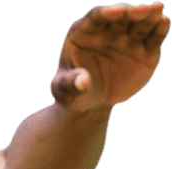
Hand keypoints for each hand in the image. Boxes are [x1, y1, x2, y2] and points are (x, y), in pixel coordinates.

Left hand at [50, 2, 169, 109]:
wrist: (92, 101)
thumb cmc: (73, 91)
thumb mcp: (64, 91)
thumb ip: (70, 84)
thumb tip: (84, 83)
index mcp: (84, 31)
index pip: (96, 17)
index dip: (106, 13)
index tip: (116, 13)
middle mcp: (108, 29)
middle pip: (121, 16)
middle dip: (131, 12)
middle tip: (142, 10)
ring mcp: (127, 38)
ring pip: (139, 23)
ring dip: (149, 16)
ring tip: (158, 10)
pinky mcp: (144, 50)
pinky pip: (153, 38)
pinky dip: (159, 31)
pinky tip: (164, 23)